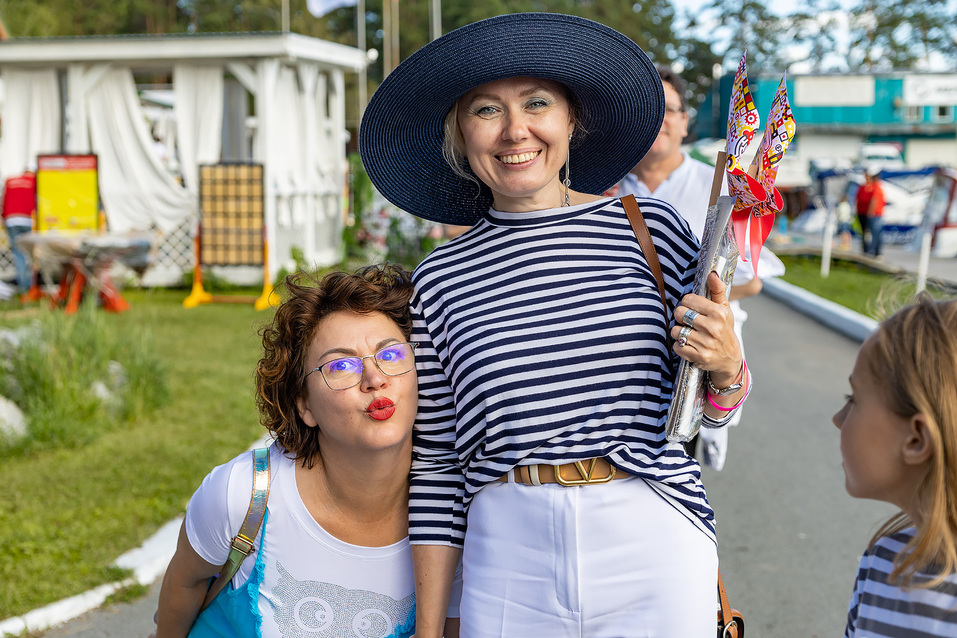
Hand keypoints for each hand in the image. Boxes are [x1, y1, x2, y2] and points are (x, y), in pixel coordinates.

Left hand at [670, 271, 742, 386]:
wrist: (730, 359)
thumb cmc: (724, 330)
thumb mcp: (724, 309)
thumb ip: (717, 290)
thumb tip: (712, 273)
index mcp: (719, 313)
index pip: (688, 299)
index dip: (687, 303)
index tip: (693, 308)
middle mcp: (713, 328)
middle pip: (680, 313)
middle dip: (681, 317)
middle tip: (688, 321)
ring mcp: (706, 343)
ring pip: (676, 330)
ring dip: (679, 332)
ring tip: (688, 333)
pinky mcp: (699, 356)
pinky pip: (677, 346)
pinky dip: (679, 346)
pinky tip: (688, 344)